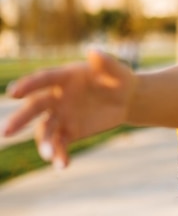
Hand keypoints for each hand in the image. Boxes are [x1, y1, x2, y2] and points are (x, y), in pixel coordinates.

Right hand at [2, 50, 136, 168]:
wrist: (127, 99)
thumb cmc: (119, 78)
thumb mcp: (117, 70)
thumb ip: (105, 62)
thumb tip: (93, 51)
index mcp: (64, 77)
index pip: (43, 80)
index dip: (28, 85)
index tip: (12, 92)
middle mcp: (56, 97)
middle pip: (34, 108)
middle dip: (20, 119)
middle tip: (5, 132)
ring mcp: (61, 115)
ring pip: (45, 130)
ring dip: (44, 142)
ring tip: (48, 154)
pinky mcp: (69, 132)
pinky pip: (60, 144)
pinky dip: (59, 155)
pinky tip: (63, 165)